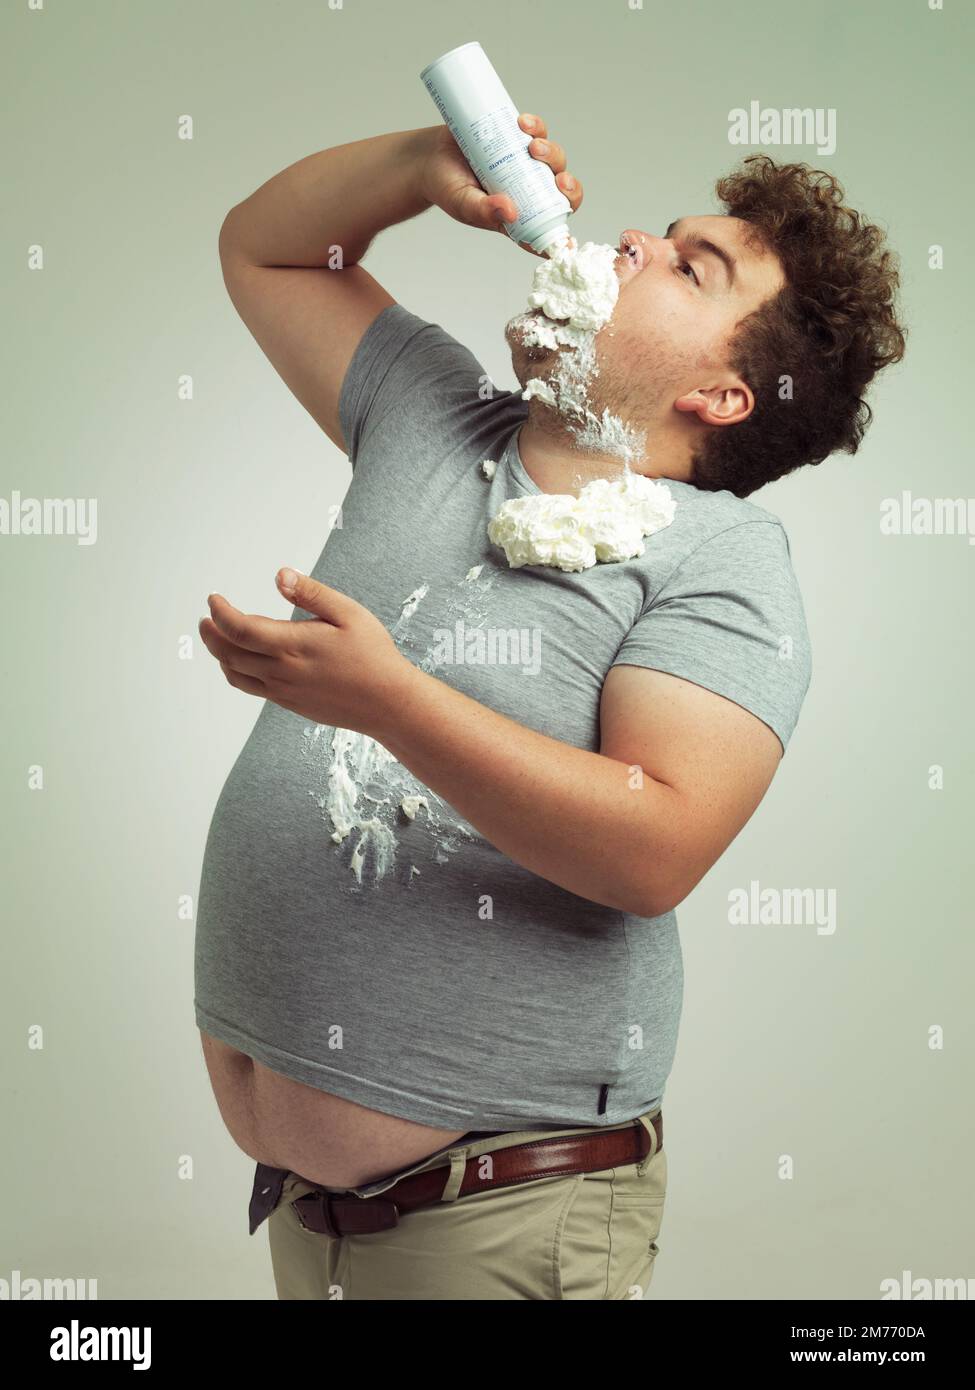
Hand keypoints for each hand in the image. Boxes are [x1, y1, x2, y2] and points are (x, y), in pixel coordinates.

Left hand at [198, 568, 412, 736]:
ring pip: (235, 674)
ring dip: (219, 654)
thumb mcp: (348, 613)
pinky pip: (250, 688)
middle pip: (228, 653)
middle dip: (210, 633)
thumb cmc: (373, 656)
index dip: (219, 612)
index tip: (214, 598)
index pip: (239, 628)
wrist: (387, 703)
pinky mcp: (288, 702)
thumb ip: (311, 593)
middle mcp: (281, 671)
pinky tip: (241, 661)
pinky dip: (235, 672)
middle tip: (206, 617)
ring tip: (217, 636)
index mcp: (293, 645)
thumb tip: (280, 576)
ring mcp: (283, 690)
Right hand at [419, 112, 582, 254]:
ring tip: (531, 145)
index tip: (568, 241)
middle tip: (559, 180)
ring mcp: (523, 163)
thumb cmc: (445, 187)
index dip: (562, 235)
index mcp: (518, 215)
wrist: (428, 157)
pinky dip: (535, 126)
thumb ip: (484, 211)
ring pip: (553, 159)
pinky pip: (536, 131)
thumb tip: (511, 212)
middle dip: (569, 187)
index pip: (546, 228)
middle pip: (560, 192)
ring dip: (551, 153)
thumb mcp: (463, 205)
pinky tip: (524, 123)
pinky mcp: (516, 137)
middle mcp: (525, 190)